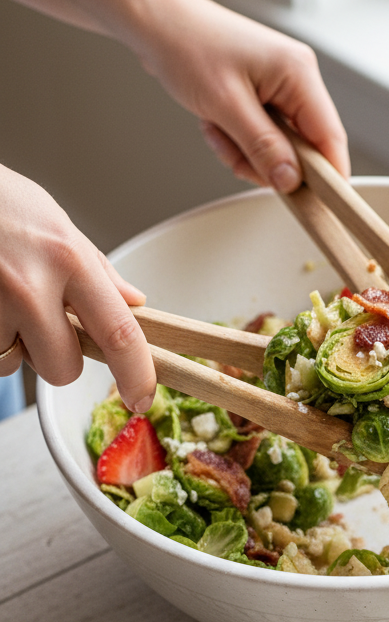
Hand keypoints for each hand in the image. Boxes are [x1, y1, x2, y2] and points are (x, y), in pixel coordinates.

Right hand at [0, 165, 155, 409]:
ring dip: (15, 346)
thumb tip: (133, 303)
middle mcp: (30, 286)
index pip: (119, 333)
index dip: (137, 375)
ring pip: (16, 364)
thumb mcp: (57, 224)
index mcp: (68, 258)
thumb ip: (96, 269)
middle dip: (57, 358)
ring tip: (3, 300)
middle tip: (42, 322)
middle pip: (64, 368)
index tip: (142, 397)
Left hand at [136, 0, 349, 192]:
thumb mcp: (226, 105)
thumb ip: (263, 147)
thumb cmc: (186, 46)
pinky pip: (262, 137)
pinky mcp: (264, 95)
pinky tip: (216, 123)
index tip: (311, 203)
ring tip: (218, 130)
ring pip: (280, 147)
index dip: (325, 176)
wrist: (155, 22)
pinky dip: (238, 141)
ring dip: (246, 152)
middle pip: (304, 148)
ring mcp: (281, 87)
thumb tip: (291, 180)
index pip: (331, 138)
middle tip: (235, 153)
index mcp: (299, 72)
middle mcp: (297, 78)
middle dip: (268, 161)